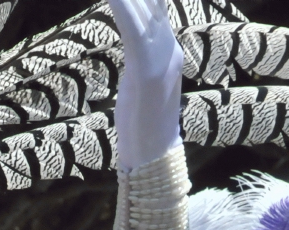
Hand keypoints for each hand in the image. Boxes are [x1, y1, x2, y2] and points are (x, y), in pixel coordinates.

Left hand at [108, 0, 183, 169]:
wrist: (152, 154)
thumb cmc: (142, 124)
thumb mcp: (140, 83)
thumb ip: (141, 59)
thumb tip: (139, 43)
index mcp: (166, 46)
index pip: (156, 1)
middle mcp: (167, 45)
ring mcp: (160, 56)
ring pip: (142, 7)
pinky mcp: (146, 70)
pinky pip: (132, 29)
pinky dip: (121, 7)